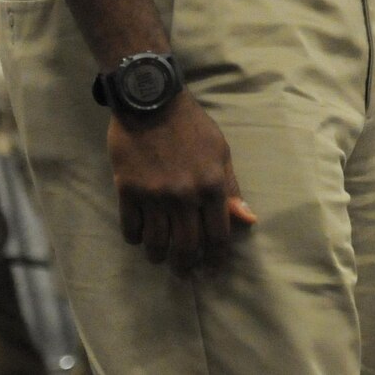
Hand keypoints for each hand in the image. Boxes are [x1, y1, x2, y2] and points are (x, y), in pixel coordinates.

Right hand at [107, 92, 256, 274]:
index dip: (216, 258)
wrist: (152, 101)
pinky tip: (141, 238)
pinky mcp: (127, 191)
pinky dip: (136, 239)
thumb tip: (246, 220)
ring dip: (159, 257)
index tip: (213, 271)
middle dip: (186, 267)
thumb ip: (231, 190)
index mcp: (212, 186)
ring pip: (156, 244)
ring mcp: (154, 195)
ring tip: (161, 258)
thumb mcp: (221, 153)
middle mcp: (184, 195)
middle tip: (185, 273)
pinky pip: (131, 229)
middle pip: (185, 247)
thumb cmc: (192, 127)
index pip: (218, 235)